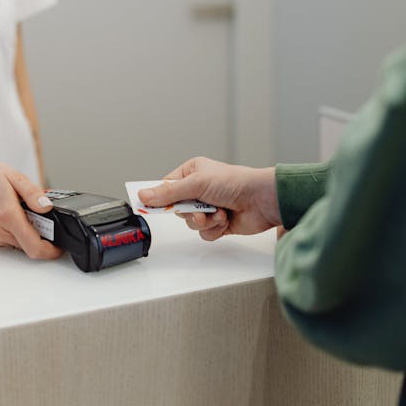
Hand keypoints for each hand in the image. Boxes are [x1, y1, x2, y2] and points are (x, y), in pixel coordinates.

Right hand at [0, 156, 62, 259]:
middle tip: (38, 215)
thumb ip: (34, 193)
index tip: (58, 247)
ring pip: (19, 245)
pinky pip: (9, 242)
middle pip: (28, 246)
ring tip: (19, 211)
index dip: (50, 251)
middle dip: (39, 234)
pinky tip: (9, 216)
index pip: (34, 246)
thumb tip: (47, 207)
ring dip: (26, 232)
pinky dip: (14, 232)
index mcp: (6, 215)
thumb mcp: (15, 177)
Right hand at [138, 156, 280, 240]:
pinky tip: (225, 220)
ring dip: (204, 221)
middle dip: (189, 212)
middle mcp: (199, 189)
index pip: (167, 187)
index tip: (148, 206)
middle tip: (198, 209)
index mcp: (192, 172)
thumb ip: (168, 193)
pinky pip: (204, 233)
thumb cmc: (234, 182)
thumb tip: (144, 195)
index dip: (159, 198)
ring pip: (191, 223)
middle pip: (178, 208)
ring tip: (218, 213)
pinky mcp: (218, 222)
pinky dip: (214, 229)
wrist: (261, 200)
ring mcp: (209, 206)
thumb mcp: (196, 184)